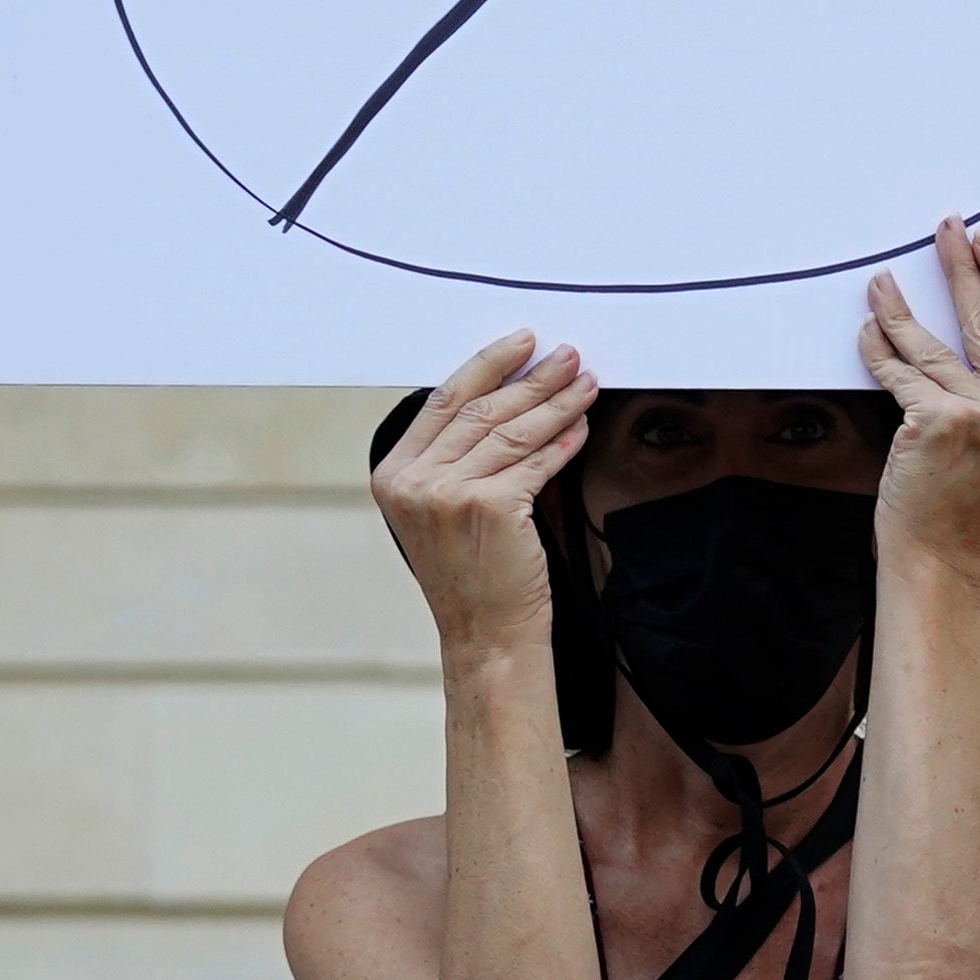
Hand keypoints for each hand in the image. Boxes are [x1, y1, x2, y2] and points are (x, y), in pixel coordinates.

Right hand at [371, 330, 588, 656]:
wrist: (486, 636)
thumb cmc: (473, 575)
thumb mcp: (444, 509)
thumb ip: (457, 457)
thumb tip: (510, 394)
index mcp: (393, 474)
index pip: (445, 401)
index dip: (488, 365)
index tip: (523, 343)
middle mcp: (414, 481)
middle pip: (481, 409)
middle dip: (531, 378)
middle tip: (568, 356)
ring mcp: (448, 494)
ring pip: (511, 431)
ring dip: (555, 403)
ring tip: (585, 384)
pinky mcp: (490, 507)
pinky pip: (535, 462)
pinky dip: (563, 443)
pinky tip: (582, 427)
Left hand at [863, 221, 979, 588]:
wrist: (940, 553)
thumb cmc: (965, 498)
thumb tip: (970, 324)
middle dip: (960, 266)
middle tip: (946, 232)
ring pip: (932, 344)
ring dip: (900, 307)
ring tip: (882, 282)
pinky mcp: (939, 421)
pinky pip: (899, 370)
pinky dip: (877, 349)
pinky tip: (867, 331)